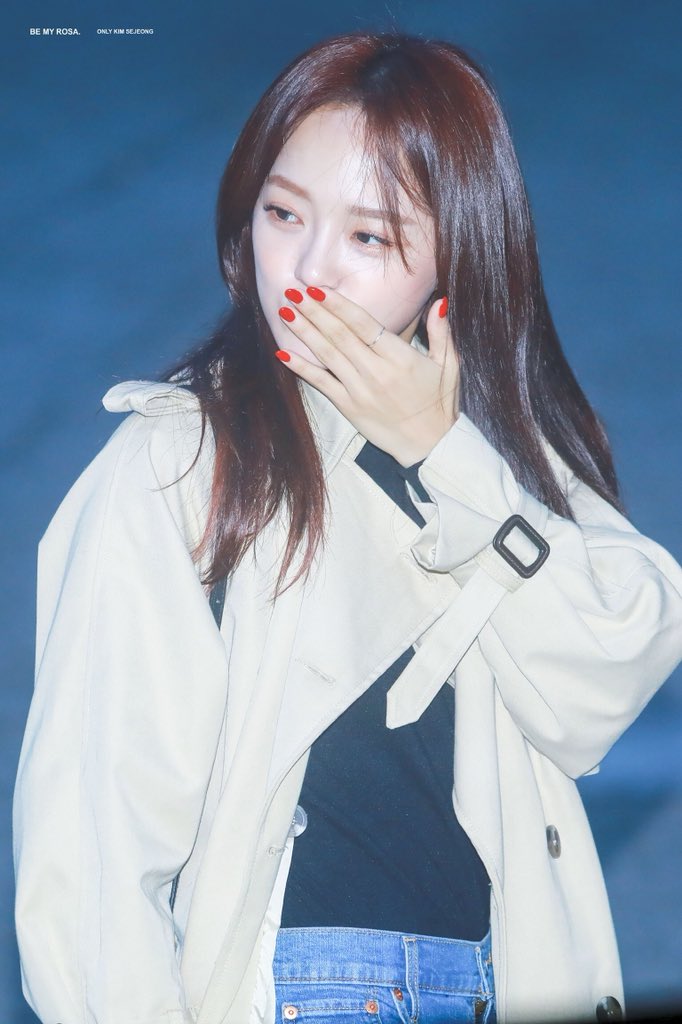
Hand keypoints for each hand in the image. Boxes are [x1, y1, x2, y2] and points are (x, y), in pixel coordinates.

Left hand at [275, 286, 459, 466]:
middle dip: (314, 311)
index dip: (339, 305)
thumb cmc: (439, 403)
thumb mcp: (449, 365)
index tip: (319, 289)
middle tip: (293, 291)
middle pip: (339, 335)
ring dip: (304, 332)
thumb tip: (440, 302)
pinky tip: (283, 353)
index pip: (363, 324)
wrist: (430, 445)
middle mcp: (375, 371)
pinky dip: (301, 368)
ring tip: (286, 312)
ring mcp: (359, 390)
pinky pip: (320, 384)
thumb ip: (442, 332)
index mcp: (399, 357)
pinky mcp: (348, 407)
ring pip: (327, 355)